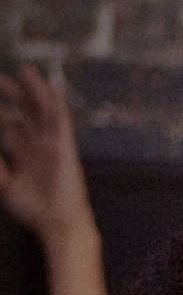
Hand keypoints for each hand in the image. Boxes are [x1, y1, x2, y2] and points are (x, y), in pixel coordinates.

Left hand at [0, 66, 93, 243]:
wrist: (57, 223)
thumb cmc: (32, 209)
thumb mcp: (4, 184)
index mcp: (24, 153)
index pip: (10, 126)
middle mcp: (37, 144)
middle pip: (25, 113)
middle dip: (12, 95)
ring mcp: (52, 144)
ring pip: (43, 110)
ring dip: (34, 91)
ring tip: (25, 71)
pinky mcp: (64, 146)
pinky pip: (62, 120)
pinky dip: (56, 102)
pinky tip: (48, 87)